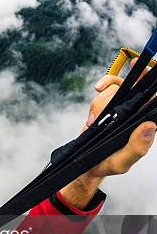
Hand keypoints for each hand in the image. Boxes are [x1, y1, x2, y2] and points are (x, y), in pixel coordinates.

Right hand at [60, 61, 154, 208]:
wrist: (84, 162)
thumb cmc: (106, 163)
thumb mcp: (122, 162)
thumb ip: (136, 148)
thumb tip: (149, 126)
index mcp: (145, 125)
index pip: (154, 100)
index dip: (150, 83)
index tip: (143, 70)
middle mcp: (136, 112)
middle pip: (133, 89)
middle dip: (114, 95)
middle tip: (98, 108)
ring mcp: (122, 106)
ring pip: (116, 88)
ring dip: (100, 103)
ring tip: (93, 121)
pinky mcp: (108, 103)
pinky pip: (107, 87)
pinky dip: (101, 88)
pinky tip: (96, 91)